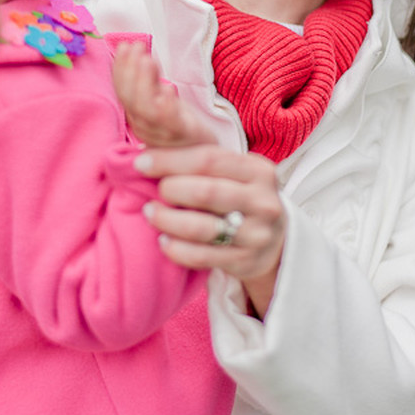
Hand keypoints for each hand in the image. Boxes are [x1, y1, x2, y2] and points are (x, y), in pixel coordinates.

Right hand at [112, 43, 215, 147]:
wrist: (203, 153)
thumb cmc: (180, 124)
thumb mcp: (162, 99)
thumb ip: (150, 81)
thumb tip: (137, 53)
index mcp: (137, 117)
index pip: (122, 92)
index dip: (120, 69)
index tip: (124, 46)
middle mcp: (144, 127)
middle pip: (130, 99)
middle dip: (130, 70)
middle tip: (136, 47)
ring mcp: (162, 134)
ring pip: (145, 110)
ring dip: (144, 82)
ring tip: (148, 60)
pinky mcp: (183, 136)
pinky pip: (170, 123)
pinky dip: (165, 106)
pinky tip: (167, 89)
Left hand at [136, 145, 284, 317]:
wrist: (273, 240)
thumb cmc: (239, 197)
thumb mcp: (233, 173)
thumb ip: (200, 161)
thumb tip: (147, 154)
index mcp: (258, 171)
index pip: (209, 159)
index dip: (170, 160)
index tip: (141, 163)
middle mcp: (262, 201)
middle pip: (206, 192)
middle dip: (171, 190)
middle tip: (154, 192)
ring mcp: (256, 234)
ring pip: (202, 228)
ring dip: (167, 220)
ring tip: (151, 213)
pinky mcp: (245, 261)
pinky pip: (201, 257)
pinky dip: (176, 249)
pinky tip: (163, 241)